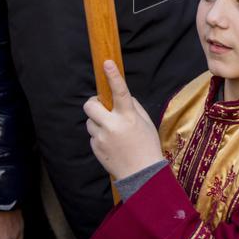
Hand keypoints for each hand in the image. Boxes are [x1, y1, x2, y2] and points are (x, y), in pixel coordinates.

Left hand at [83, 60, 162, 179]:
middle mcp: (113, 125)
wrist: (142, 175)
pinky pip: (93, 136)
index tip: (107, 63)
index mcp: (129, 117)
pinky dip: (100, 136)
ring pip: (90, 122)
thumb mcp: (146, 123)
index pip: (120, 92)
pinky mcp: (96, 148)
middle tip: (101, 107)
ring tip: (113, 133)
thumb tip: (121, 97)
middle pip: (90, 105)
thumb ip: (133, 107)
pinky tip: (112, 145)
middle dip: (93, 104)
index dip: (113, 76)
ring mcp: (102, 138)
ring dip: (98, 122)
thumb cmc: (147, 146)